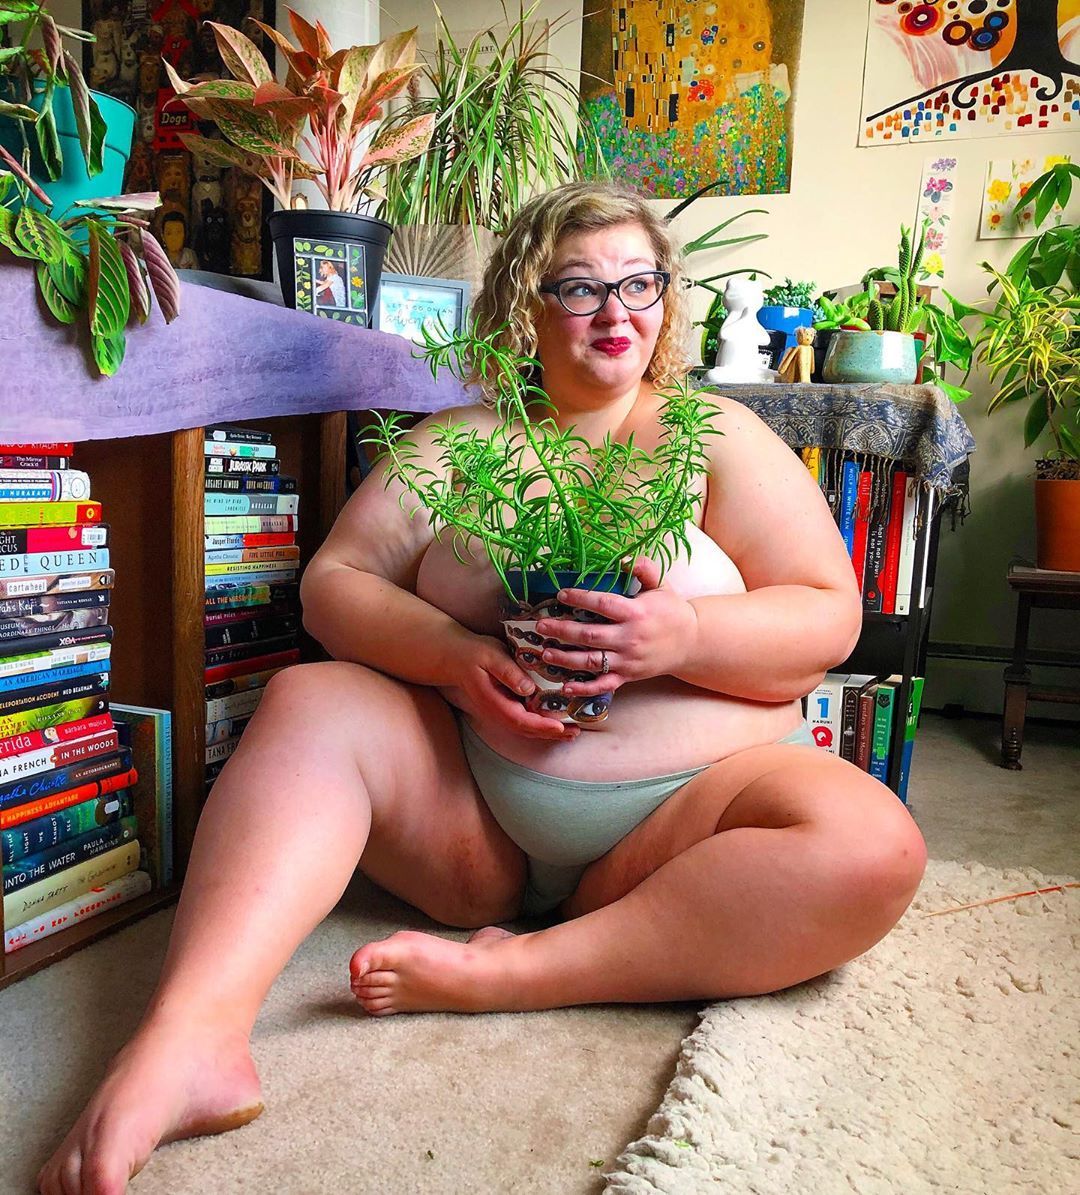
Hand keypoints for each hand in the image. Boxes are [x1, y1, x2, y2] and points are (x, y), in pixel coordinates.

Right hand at [439, 629, 579, 741]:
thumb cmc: (474, 654)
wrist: (455, 657)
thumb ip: (508, 673)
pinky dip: (542, 724)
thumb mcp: (491, 657)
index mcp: (495, 702)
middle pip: (528, 730)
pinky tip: (556, 721)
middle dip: (552, 734)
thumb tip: (528, 688)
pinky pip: (525, 720)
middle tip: (575, 732)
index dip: (542, 726)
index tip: (561, 727)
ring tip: (572, 732)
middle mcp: (498, 712)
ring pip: (527, 728)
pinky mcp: (505, 707)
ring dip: (549, 732)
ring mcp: (501, 712)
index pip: (521, 720)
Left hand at [532, 558, 697, 697]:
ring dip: (565, 659)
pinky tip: (564, 686)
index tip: (561, 594)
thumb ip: (645, 570)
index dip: (580, 599)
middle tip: (540, 626)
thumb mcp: (662, 586)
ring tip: (545, 653)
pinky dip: (584, 688)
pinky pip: (604, 685)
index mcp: (636, 613)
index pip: (603, 604)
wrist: (692, 643)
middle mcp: (630, 638)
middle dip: (562, 631)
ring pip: (592, 662)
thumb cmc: (672, 611)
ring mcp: (628, 660)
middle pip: (590, 635)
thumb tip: (628, 558)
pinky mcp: (628, 676)